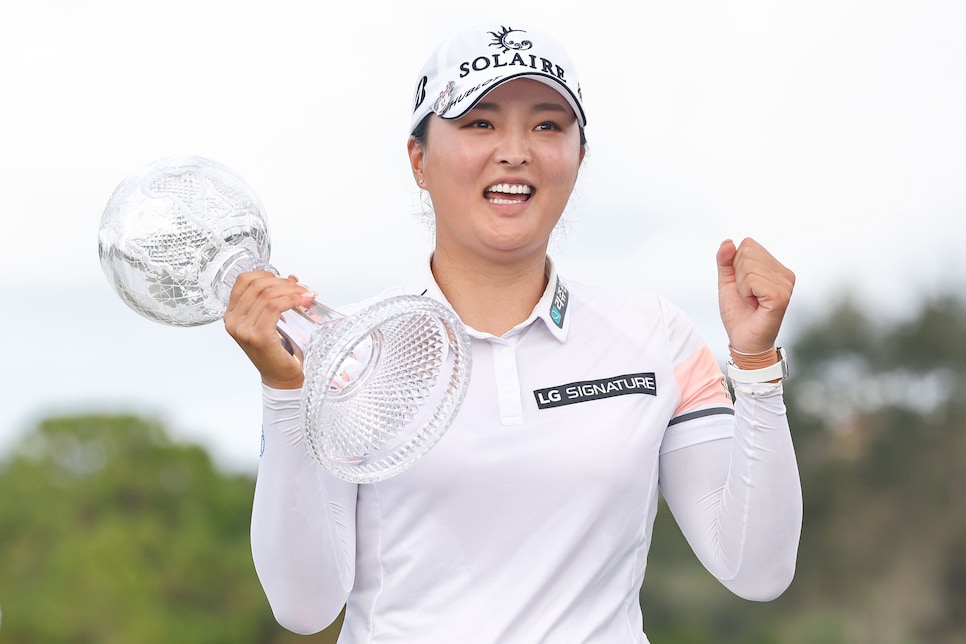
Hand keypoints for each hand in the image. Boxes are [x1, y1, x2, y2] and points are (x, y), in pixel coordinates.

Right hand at [223, 270, 315, 388]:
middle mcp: (233, 321)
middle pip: (257, 285)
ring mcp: (243, 329)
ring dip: (291, 291)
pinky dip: (292, 300)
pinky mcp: (258, 336)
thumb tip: (293, 278)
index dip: (266, 274)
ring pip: (268, 295)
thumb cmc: (278, 349)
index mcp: (232, 314)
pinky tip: (303, 302)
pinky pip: (275, 307)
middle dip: (283, 282)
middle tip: (302, 288)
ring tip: (306, 295)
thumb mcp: (272, 319)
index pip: (243, 280)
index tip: (285, 280)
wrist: (281, 377)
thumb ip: (277, 298)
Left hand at [716, 238, 794, 354]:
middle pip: (747, 252)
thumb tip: (728, 241)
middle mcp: (784, 273)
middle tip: (746, 295)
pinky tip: (754, 304)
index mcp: (775, 267)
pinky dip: (745, 293)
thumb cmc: (738, 313)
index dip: (735, 265)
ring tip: (751, 300)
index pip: (748, 244)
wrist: (744, 340)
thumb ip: (725, 260)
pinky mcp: (781, 295)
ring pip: (748, 266)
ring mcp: (786, 283)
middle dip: (737, 275)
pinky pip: (751, 280)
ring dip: (741, 286)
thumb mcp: (727, 282)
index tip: (743, 286)